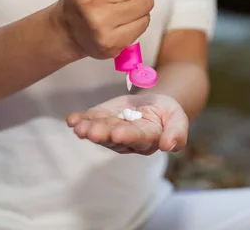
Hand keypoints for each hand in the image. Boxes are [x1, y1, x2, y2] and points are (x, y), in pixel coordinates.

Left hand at [66, 93, 188, 154]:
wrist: (154, 104)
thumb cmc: (168, 113)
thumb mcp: (178, 119)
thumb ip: (176, 133)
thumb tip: (168, 146)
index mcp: (146, 140)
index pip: (136, 139)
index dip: (127, 136)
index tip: (118, 133)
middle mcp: (126, 140)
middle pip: (113, 138)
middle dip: (102, 134)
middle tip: (93, 132)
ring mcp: (111, 131)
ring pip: (98, 132)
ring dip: (87, 129)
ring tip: (78, 126)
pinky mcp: (101, 120)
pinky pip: (88, 122)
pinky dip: (78, 121)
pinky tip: (71, 119)